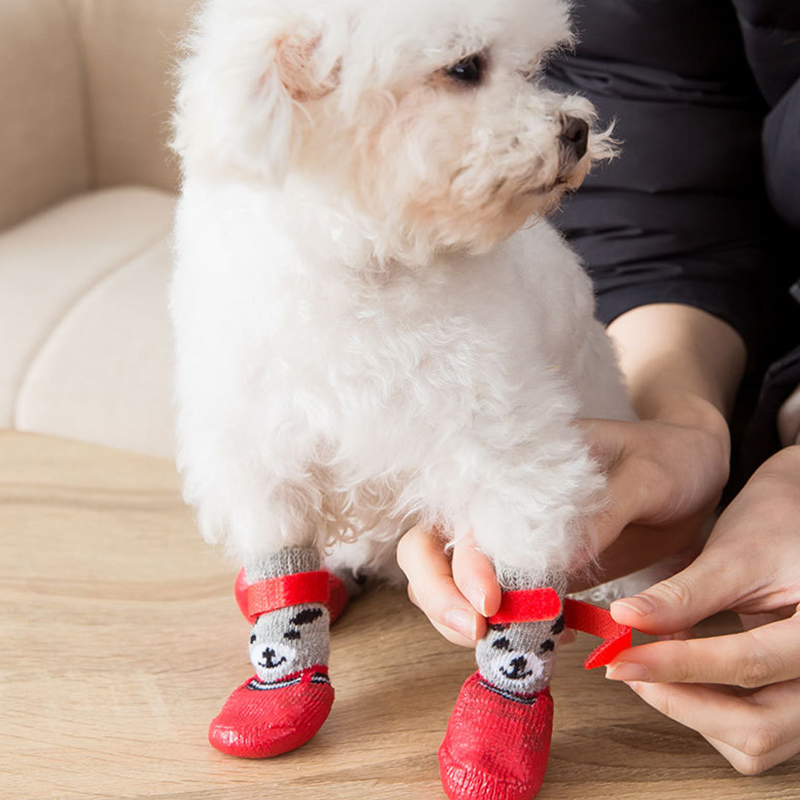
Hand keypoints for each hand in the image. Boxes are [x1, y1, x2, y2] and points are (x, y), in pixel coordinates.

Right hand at [396, 409, 730, 645]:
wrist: (692, 472)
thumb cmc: (665, 457)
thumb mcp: (644, 477)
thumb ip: (600, 516)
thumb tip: (559, 564)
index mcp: (513, 468)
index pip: (458, 514)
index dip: (460, 561)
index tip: (490, 601)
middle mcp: (498, 504)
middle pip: (429, 549)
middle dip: (439, 595)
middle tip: (476, 634)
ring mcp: (511, 541)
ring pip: (453, 582)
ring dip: (462, 618)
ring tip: (505, 647)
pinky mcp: (535, 571)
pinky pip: (499, 604)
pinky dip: (504, 629)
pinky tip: (534, 643)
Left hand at [605, 445, 799, 774]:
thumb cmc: (781, 527)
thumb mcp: (734, 555)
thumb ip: (683, 595)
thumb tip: (625, 619)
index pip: (748, 663)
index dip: (676, 666)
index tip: (621, 662)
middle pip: (760, 727)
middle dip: (684, 703)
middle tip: (630, 669)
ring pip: (758, 741)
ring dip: (697, 712)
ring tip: (657, 662)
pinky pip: (760, 730)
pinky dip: (714, 711)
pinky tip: (685, 670)